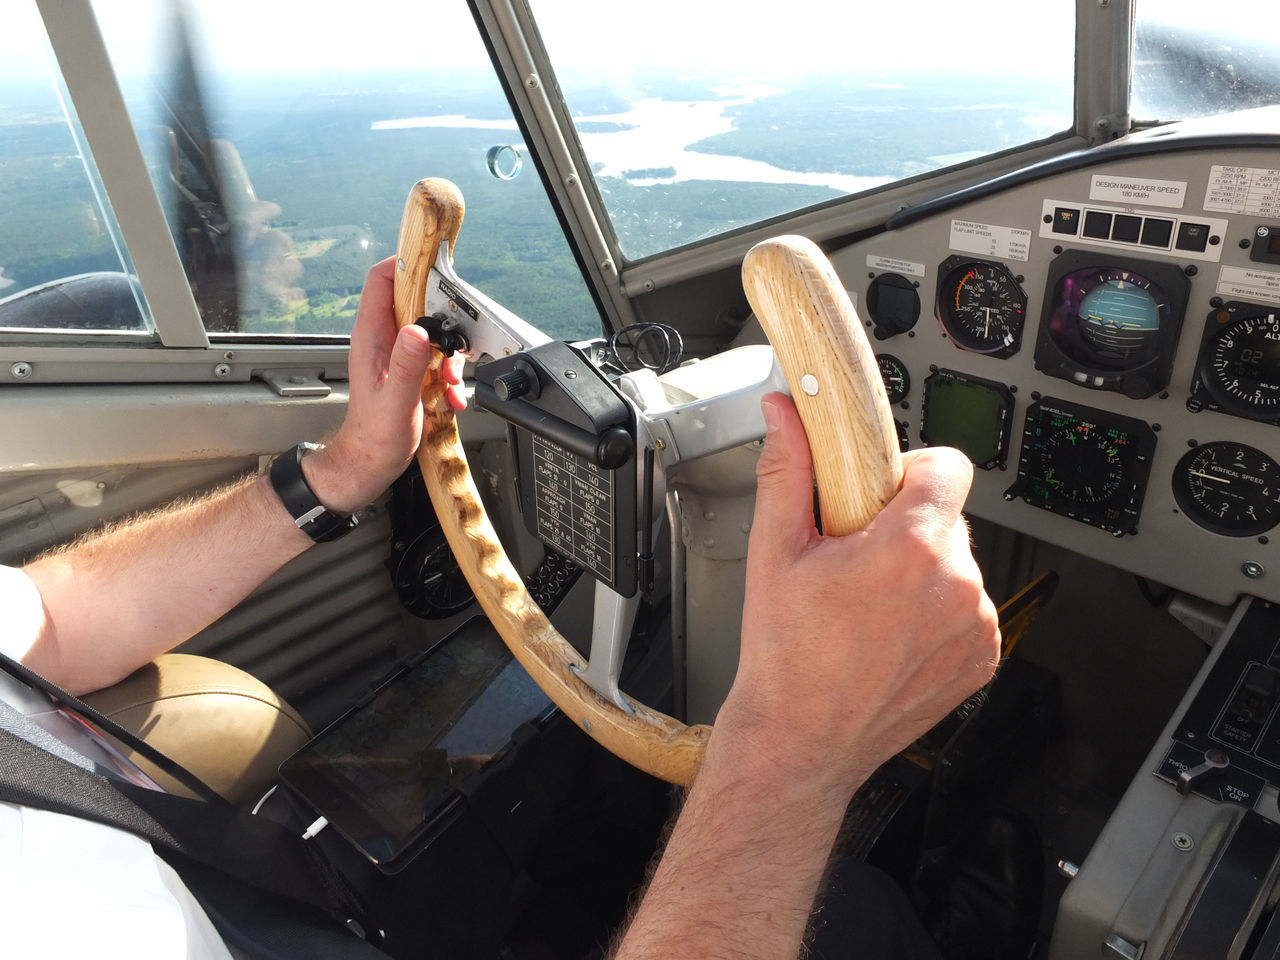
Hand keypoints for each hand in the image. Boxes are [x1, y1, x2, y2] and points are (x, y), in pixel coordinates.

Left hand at [303, 257, 464, 511]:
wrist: (370, 464)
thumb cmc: (373, 438)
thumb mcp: (395, 401)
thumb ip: (407, 365)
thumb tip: (419, 331)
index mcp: (371, 337)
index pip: (383, 280)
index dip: (408, 264)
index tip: (435, 264)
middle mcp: (383, 339)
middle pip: (415, 301)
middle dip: (443, 318)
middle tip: (456, 340)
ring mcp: (396, 354)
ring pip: (431, 331)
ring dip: (450, 353)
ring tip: (451, 379)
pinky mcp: (409, 369)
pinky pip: (436, 357)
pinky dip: (449, 373)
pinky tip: (450, 394)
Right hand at [717, 392, 999, 796]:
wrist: (801, 741)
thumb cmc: (786, 658)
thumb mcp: (774, 552)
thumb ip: (787, 470)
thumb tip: (786, 416)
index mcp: (909, 549)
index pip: (947, 465)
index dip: (909, 471)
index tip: (880, 494)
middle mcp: (956, 585)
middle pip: (945, 517)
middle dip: (904, 528)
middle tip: (856, 562)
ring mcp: (975, 626)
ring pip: (957, 565)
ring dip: (922, 574)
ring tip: (869, 608)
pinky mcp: (983, 659)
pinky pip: (968, 610)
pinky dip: (936, 614)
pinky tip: (890, 636)